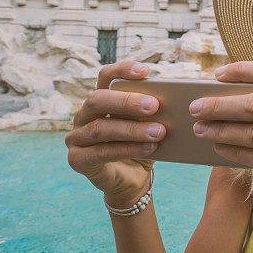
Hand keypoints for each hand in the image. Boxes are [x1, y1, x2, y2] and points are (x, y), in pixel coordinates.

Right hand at [65, 60, 165, 206]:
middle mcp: (83, 115)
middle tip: (154, 105)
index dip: (122, 70)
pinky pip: (101, 152)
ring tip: (159, 131)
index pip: (105, 77)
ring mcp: (76, 138)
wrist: (132, 181)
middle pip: (98, 99)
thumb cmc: (141, 146)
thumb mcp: (150, 125)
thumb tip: (176, 97)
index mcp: (100, 100)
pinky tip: (149, 148)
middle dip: (127, 101)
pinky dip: (127, 149)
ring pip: (101, 128)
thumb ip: (155, 112)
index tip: (146, 71)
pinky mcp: (77, 160)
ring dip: (132, 129)